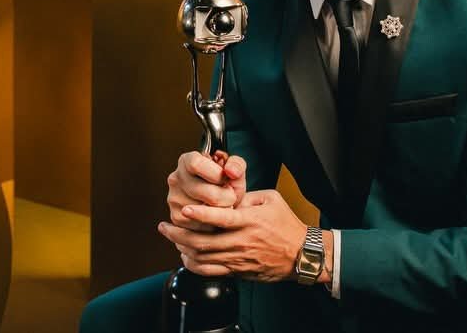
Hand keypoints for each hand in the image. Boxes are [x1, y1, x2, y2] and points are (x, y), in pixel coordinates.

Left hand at [157, 189, 307, 282]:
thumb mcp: (270, 199)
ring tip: (172, 238)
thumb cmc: (287, 225)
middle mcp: (241, 241)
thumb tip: (226, 195)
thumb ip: (246, 196)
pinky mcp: (237, 271)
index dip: (201, 213)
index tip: (185, 209)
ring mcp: (238, 259)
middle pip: (203, 241)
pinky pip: (210, 271)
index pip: (221, 217)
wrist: (301, 253)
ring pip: (203, 258)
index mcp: (249, 221)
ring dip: (183, 248)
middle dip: (179, 234)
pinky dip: (194, 265)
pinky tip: (186, 257)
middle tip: (165, 226)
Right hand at [166, 151, 246, 230]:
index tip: (226, 179)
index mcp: (187, 160)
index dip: (215, 174)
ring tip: (223, 205)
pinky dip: (212, 223)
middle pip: (201, 190)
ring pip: (200, 210)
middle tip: (231, 196)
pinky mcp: (176, 218)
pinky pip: (198, 224)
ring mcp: (173, 199)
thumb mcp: (235, 171)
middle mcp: (176, 178)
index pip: (195, 164)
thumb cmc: (228, 184)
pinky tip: (215, 216)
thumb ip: (237, 164)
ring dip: (219, 212)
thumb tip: (231, 171)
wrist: (223, 204)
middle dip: (223, 196)